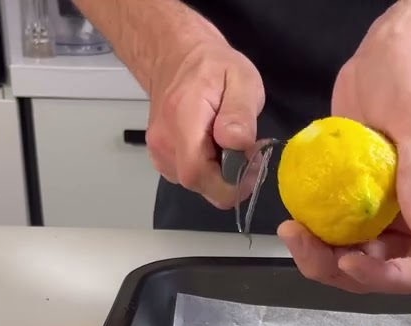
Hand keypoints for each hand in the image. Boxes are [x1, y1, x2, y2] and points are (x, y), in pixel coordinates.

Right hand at [146, 33, 264, 209]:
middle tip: (248, 151)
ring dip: (220, 173)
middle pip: (199, 184)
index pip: (198, 175)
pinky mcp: (160, 157)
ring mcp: (158, 152)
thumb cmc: (212, 66)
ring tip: (230, 143)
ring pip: (196, 184)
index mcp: (183, 121)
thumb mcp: (241, 79)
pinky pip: (189, 177)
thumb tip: (236, 144)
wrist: (176, 56)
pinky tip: (215, 147)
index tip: (252, 163)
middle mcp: (164, 142)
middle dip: (230, 178)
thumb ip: (239, 113)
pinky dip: (208, 170)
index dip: (230, 182)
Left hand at [278, 10, 410, 293]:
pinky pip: (335, 229)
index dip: (391, 278)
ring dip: (320, 255)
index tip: (352, 259)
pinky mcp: (355, 195)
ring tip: (291, 229)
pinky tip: (293, 213)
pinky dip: (314, 231)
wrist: (392, 49)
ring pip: (353, 256)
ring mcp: (383, 209)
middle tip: (300, 240)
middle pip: (382, 271)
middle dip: (340, 268)